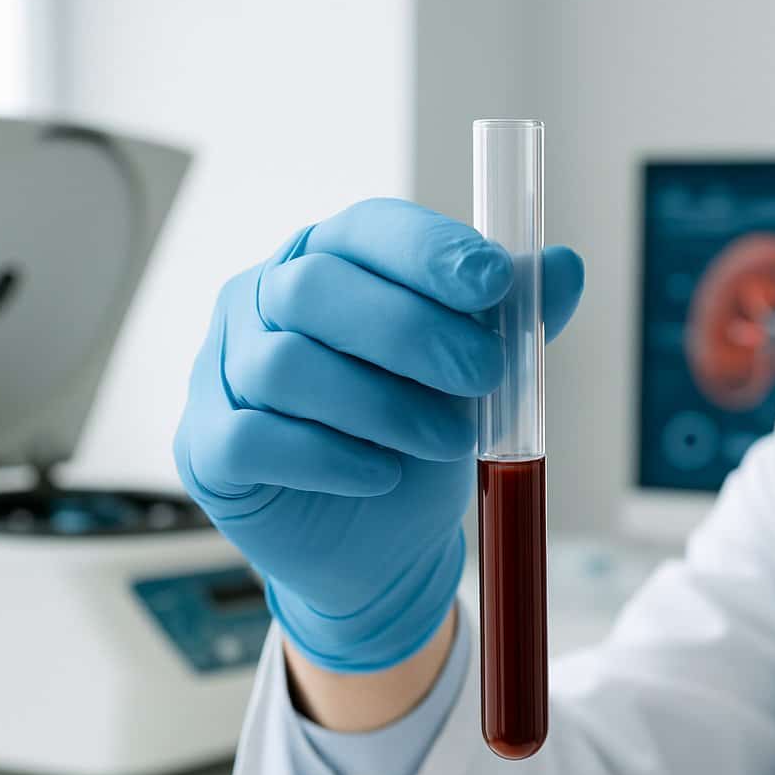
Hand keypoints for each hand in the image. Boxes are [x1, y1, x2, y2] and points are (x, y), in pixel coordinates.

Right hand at [173, 198, 583, 671]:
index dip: (428, 250)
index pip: (366, 229)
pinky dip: (327, 458)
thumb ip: (514, 321)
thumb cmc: (419, 436)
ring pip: (285, 366)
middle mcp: (262, 299)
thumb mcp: (477, 376)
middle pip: (314, 288)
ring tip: (446, 440)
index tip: (492, 283)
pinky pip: (252, 438)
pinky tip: (379, 474)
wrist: (381, 545)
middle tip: (484, 375)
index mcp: (332, 259)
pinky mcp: (207, 446)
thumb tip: (566, 267)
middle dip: (411, 331)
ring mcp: (223, 370)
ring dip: (381, 406)